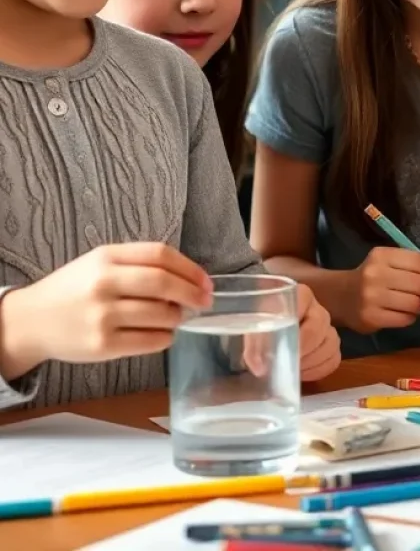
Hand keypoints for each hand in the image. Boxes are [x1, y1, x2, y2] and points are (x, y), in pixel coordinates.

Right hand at [0, 244, 211, 372]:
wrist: (32, 321)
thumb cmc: (75, 289)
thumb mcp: (102, 262)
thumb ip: (140, 264)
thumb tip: (189, 279)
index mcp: (106, 257)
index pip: (160, 255)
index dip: (190, 268)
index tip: (206, 280)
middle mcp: (104, 284)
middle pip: (164, 284)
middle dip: (193, 293)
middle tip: (205, 300)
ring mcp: (102, 316)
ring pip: (162, 315)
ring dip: (178, 317)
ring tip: (175, 316)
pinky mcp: (102, 346)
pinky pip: (151, 341)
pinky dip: (165, 337)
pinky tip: (161, 333)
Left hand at [242, 283, 340, 382]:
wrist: (268, 331)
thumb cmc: (262, 324)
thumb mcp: (254, 327)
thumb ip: (254, 344)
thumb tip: (259, 368)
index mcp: (300, 295)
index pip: (304, 303)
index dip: (295, 327)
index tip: (282, 348)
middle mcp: (317, 309)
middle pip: (319, 327)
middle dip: (303, 349)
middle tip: (287, 362)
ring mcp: (327, 328)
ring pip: (331, 344)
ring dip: (311, 362)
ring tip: (293, 369)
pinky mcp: (330, 346)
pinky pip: (334, 359)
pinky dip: (319, 370)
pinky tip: (302, 373)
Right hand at [348, 247, 419, 333]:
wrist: (340, 296)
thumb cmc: (373, 277)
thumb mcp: (392, 264)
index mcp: (382, 255)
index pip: (418, 261)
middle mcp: (375, 274)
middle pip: (419, 283)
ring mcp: (371, 297)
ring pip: (414, 303)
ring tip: (415, 304)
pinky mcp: (371, 318)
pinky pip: (404, 319)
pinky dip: (410, 317)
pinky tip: (403, 313)